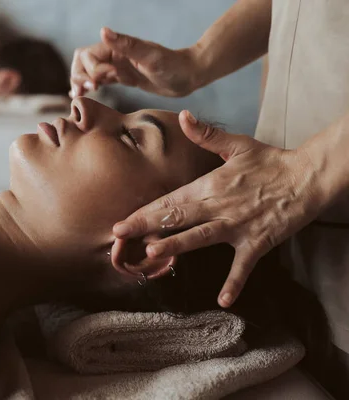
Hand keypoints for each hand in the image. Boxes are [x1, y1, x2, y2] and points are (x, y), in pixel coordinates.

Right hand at [70, 27, 200, 97]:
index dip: (91, 70)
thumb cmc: (172, 66)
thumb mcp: (149, 56)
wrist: (189, 76)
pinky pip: (100, 79)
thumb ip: (125, 45)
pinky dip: (90, 86)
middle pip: (83, 62)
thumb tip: (103, 31)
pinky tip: (86, 95)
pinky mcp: (123, 77)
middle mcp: (114, 55)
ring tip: (79, 96)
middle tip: (86, 91)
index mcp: (117, 49)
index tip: (104, 81)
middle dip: (79, 76)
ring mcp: (118, 66)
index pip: (88, 56)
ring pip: (88, 71)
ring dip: (80, 81)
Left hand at [111, 111, 323, 307]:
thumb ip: (206, 135)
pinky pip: (243, 266)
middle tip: (120, 236)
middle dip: (147, 226)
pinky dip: (235, 282)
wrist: (307, 177)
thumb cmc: (270, 161)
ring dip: (178, 245)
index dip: (144, 211)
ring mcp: (237, 226)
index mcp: (209, 185)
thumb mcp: (237, 144)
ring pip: (201, 237)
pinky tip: (223, 300)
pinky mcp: (257, 242)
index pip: (170, 200)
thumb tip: (183, 117)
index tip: (121, 222)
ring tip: (153, 253)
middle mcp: (218, 206)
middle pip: (177, 218)